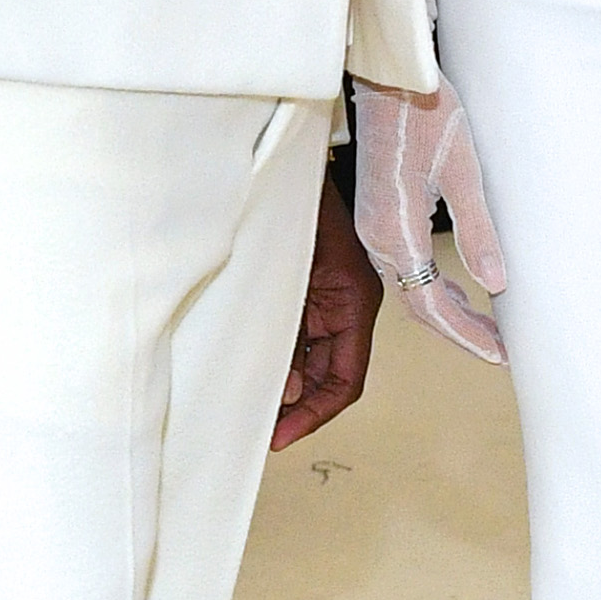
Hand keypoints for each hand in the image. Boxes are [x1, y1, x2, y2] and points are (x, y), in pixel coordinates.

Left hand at [270, 170, 380, 446]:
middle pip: (327, 377)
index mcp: (354, 303)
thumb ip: (290, 334)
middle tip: (257, 430)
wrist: (283, 163)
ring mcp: (323, 301)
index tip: (280, 436)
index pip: (345, 380)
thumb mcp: (288, 273)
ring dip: (280, 385)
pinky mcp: (301, 292)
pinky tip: (246, 371)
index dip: (315, 415)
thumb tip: (286, 390)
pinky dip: (273, 359)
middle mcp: (344, 307)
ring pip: (307, 361)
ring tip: (246, 405)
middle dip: (295, 407)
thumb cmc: (294, 202)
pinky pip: (291, 338)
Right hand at [348, 76, 507, 361]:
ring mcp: (372, 227)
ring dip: (447, 312)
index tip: (500, 354)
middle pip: (417, 303)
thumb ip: (478, 230)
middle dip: (460, 331)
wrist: (390, 73)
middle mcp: (375, 236)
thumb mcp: (462, 168)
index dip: (466, 335)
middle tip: (502, 351)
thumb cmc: (427, 109)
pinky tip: (459, 289)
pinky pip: (403, 266)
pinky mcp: (377, 214)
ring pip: (409, 287)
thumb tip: (497, 284)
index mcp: (394, 229)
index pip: (429, 304)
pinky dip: (432, 286)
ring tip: (489, 329)